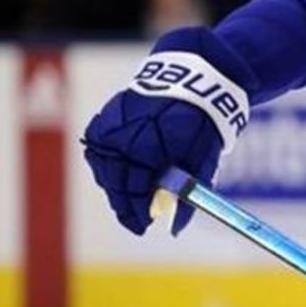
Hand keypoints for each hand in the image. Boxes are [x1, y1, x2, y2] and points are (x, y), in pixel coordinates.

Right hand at [81, 28, 255, 234]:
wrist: (192, 77)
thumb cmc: (204, 120)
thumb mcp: (203, 160)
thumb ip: (188, 195)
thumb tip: (175, 229)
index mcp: (145, 150)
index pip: (133, 193)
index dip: (137, 214)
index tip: (144, 227)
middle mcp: (120, 139)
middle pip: (115, 184)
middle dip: (126, 204)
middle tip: (138, 219)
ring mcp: (108, 128)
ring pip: (105, 171)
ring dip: (117, 186)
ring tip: (133, 197)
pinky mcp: (104, 119)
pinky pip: (101, 153)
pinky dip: (112, 166)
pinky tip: (126, 174)